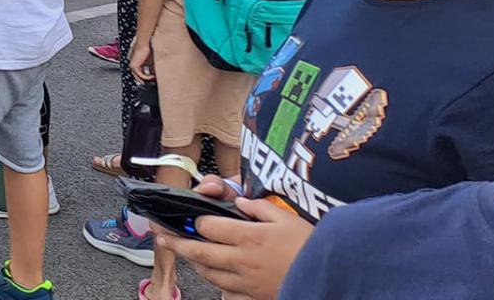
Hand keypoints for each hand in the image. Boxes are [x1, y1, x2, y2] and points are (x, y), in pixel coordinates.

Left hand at [128, 34, 154, 82]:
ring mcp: (132, 65)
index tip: (153, 78)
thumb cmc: (149, 48)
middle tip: (153, 81)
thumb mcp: (151, 60)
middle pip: (139, 76)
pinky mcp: (134, 66)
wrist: (145, 43)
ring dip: (147, 79)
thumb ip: (152, 68)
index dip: (147, 76)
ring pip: (139, 76)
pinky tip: (152, 76)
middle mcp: (133, 64)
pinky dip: (147, 77)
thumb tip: (155, 74)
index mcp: (136, 62)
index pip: (140, 72)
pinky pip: (140, 75)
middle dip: (147, 79)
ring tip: (154, 78)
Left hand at [161, 192, 310, 299]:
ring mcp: (246, 281)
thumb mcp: (285, 217)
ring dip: (193, 262)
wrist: (331, 276)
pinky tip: (210, 273)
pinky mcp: (252, 295)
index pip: (208, 226)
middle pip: (200, 252)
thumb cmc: (310, 245)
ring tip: (184, 253)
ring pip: (208, 273)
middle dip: (177, 244)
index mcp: (249, 236)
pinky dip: (213, 280)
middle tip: (162, 238)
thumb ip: (258, 207)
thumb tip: (239, 203)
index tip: (191, 219)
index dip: (196, 221)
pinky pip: (224, 290)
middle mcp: (242, 259)